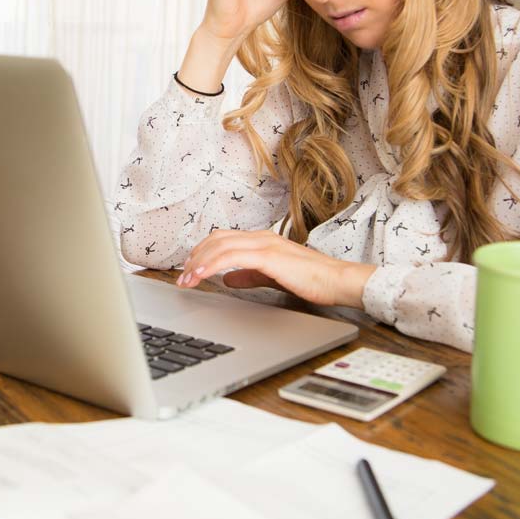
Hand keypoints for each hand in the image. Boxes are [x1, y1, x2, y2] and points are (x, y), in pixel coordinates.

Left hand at [175, 229, 376, 307]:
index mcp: (261, 240)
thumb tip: (227, 279)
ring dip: (199, 263)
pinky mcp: (270, 256)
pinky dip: (213, 265)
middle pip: (216, 239)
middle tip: (182, 277)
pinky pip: (233, 257)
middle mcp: (261, 238)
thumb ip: (249, 276)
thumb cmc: (312, 279)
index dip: (201, 253)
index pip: (222, 239)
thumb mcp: (272, 277)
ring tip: (187, 280)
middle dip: (194, 258)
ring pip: (220, 246)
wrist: (338, 280)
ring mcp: (265, 245)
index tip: (189, 270)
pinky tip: (203, 276)